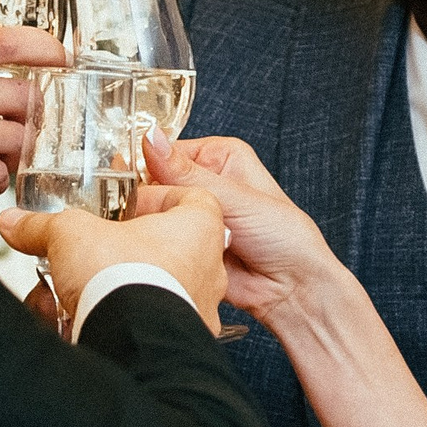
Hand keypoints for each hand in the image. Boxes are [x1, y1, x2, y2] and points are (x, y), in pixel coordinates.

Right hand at [0, 185, 229, 335]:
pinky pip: (147, 326)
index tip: (128, 204)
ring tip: (72, 292)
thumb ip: (42, 226)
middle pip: (166, 248)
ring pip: (153, 290)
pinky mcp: (179, 344)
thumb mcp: (71, 234)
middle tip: (92, 252)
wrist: (130, 341)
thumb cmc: (124, 278)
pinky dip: (114, 322)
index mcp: (199, 230)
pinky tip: (78, 322)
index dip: (156, 196)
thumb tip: (16, 223)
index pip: (191, 198)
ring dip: (111, 289)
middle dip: (120, 252)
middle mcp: (208, 271)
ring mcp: (199, 311)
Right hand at [145, 132, 345, 330]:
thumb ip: (188, 173)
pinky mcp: (184, 243)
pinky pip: (156, 240)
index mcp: (219, 157)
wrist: (291, 287)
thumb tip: (152, 140)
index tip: (135, 182)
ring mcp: (192, 214)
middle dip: (153, 200)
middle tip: (164, 215)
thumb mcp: (236, 197)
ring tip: (173, 234)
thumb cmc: (283, 236)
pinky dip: (157, 246)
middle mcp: (203, 182)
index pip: (166, 153)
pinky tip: (168, 250)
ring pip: (152, 213)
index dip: (148, 167)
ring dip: (156, 224)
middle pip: (154, 183)